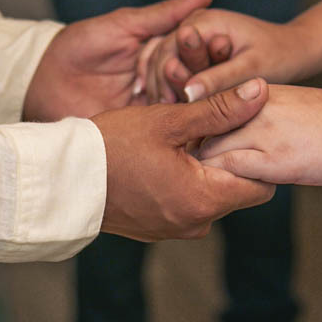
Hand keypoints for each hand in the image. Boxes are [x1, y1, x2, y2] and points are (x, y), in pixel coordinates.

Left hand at [24, 0, 215, 121]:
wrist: (47, 87)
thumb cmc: (79, 49)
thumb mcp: (124, 25)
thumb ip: (165, 13)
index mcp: (167, 47)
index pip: (199, 46)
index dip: (206, 45)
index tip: (210, 42)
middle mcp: (171, 74)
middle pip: (201, 74)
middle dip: (193, 70)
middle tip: (174, 69)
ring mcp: (164, 101)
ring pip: (193, 99)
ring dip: (183, 92)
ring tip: (165, 89)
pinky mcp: (154, 126)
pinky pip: (177, 123)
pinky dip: (178, 117)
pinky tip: (173, 111)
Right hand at [91, 79, 275, 240]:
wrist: (58, 180)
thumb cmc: (109, 146)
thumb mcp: (168, 120)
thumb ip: (219, 108)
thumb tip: (261, 91)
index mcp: (204, 200)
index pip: (262, 186)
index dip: (258, 155)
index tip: (244, 131)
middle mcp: (197, 223)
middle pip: (238, 191)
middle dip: (233, 160)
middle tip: (216, 129)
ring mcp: (177, 230)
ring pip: (212, 196)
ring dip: (208, 170)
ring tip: (189, 140)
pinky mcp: (160, 229)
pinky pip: (188, 204)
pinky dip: (187, 182)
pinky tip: (168, 157)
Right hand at [143, 9, 307, 104]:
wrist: (294, 49)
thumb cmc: (280, 55)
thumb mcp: (250, 68)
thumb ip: (220, 79)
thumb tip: (188, 94)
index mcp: (205, 20)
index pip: (171, 47)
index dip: (165, 76)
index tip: (166, 104)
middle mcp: (194, 24)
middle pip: (163, 54)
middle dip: (159, 82)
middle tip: (158, 112)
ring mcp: (194, 37)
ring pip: (166, 62)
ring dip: (162, 86)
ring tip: (163, 115)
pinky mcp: (198, 51)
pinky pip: (177, 69)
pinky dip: (172, 87)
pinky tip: (171, 112)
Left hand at [198, 85, 321, 186]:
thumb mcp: (300, 109)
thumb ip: (270, 122)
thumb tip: (253, 148)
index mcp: (259, 93)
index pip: (207, 112)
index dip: (198, 136)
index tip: (197, 157)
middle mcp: (254, 107)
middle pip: (198, 130)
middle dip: (192, 157)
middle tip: (192, 182)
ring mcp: (264, 132)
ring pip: (208, 152)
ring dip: (205, 175)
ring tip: (210, 194)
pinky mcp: (278, 160)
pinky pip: (231, 173)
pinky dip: (226, 187)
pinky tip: (236, 199)